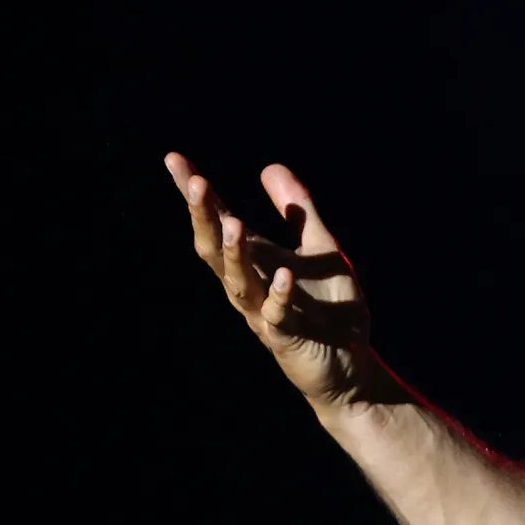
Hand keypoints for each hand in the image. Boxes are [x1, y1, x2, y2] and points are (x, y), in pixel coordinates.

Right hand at [165, 153, 373, 409]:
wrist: (350, 366)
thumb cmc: (330, 309)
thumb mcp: (319, 248)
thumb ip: (298, 210)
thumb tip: (269, 166)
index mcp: (254, 263)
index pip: (218, 223)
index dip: (197, 194)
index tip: (175, 159)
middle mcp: (250, 287)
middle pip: (215, 250)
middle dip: (204, 218)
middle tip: (197, 183)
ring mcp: (264, 315)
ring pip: (239, 283)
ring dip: (235, 254)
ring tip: (233, 223)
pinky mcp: (287, 339)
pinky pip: (277, 316)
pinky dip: (278, 295)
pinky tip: (282, 274)